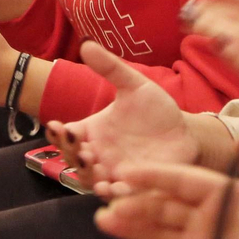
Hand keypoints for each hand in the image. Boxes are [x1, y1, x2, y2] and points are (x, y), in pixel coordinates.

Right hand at [48, 41, 198, 187]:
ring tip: (92, 167)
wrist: (183, 130)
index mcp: (92, 131)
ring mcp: (113, 172)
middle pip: (73, 160)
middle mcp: (97, 154)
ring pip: (91, 181)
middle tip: (78, 147)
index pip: (65, 136)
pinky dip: (113, 193)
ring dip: (88, 176)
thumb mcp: (134, 84)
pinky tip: (113, 188)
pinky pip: (119, 194)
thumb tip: (86, 43)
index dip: (56, 134)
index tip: (55, 126)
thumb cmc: (154, 109)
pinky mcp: (134, 186)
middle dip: (70, 155)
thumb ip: (110, 67)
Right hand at [95, 157, 238, 238]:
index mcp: (220, 192)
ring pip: (156, 234)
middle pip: (162, 206)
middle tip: (106, 200)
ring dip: (130, 228)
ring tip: (103, 221)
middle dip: (134, 202)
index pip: (180, 180)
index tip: (126, 171)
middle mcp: (204, 216)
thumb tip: (238, 139)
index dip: (154, 175)